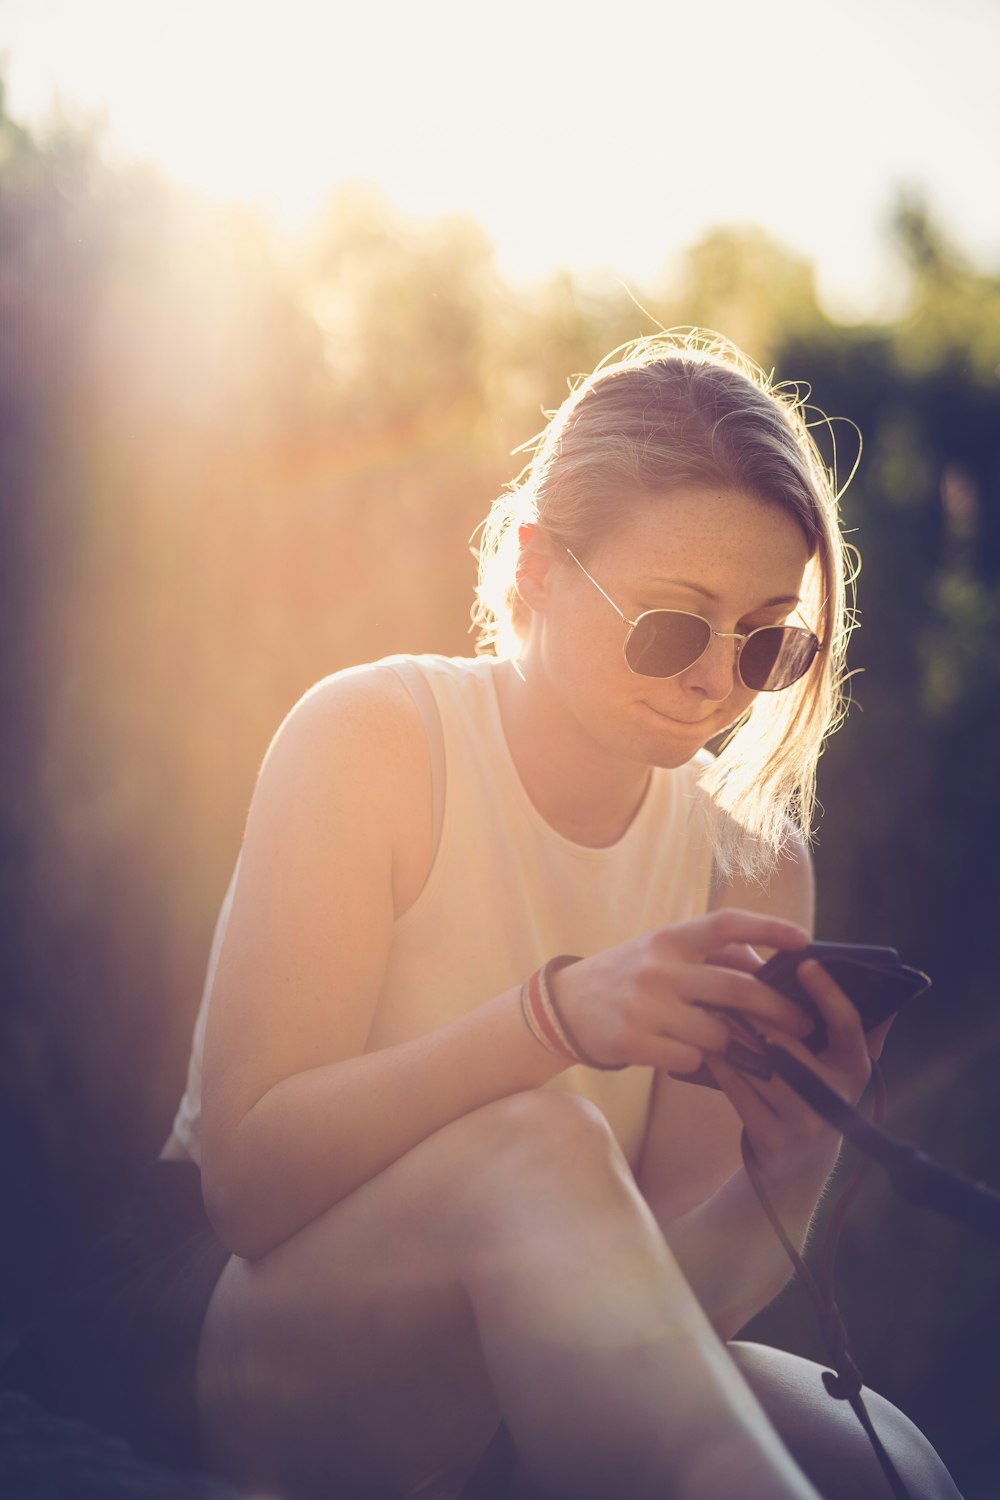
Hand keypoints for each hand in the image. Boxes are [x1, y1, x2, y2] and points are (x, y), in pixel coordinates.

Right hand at [549, 908, 813, 1075]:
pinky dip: (695, 1061)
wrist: (564, 1007)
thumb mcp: (663, 953)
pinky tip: (682, 1054)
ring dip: (728, 1044)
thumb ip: (710, 955)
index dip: (769, 929)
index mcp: (670, 939)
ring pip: (717, 1034)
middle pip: (737, 989)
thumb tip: (762, 966)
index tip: (805, 940)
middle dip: (779, 1010)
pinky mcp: (635, 1042)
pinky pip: (689, 1059)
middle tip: (804, 1025)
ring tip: (721, 1043)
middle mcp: (661, 969)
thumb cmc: (626, 975)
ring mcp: (647, 1007)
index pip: (728, 925)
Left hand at [705, 956, 894, 1182]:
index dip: (829, 994)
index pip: (848, 1026)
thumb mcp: (839, 1066)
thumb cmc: (814, 1095)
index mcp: (855, 1070)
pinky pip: (738, 1088)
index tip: (806, 963)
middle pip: (788, 1042)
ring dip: (731, 1032)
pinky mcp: (773, 1139)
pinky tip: (706, 1041)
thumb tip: (879, 986)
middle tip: (728, 977)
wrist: (797, 1165)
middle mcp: (834, 1098)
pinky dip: (720, 1061)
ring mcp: (804, 1122)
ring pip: (758, 1063)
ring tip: (710, 1002)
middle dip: (756, 1010)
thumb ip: (850, 1029)